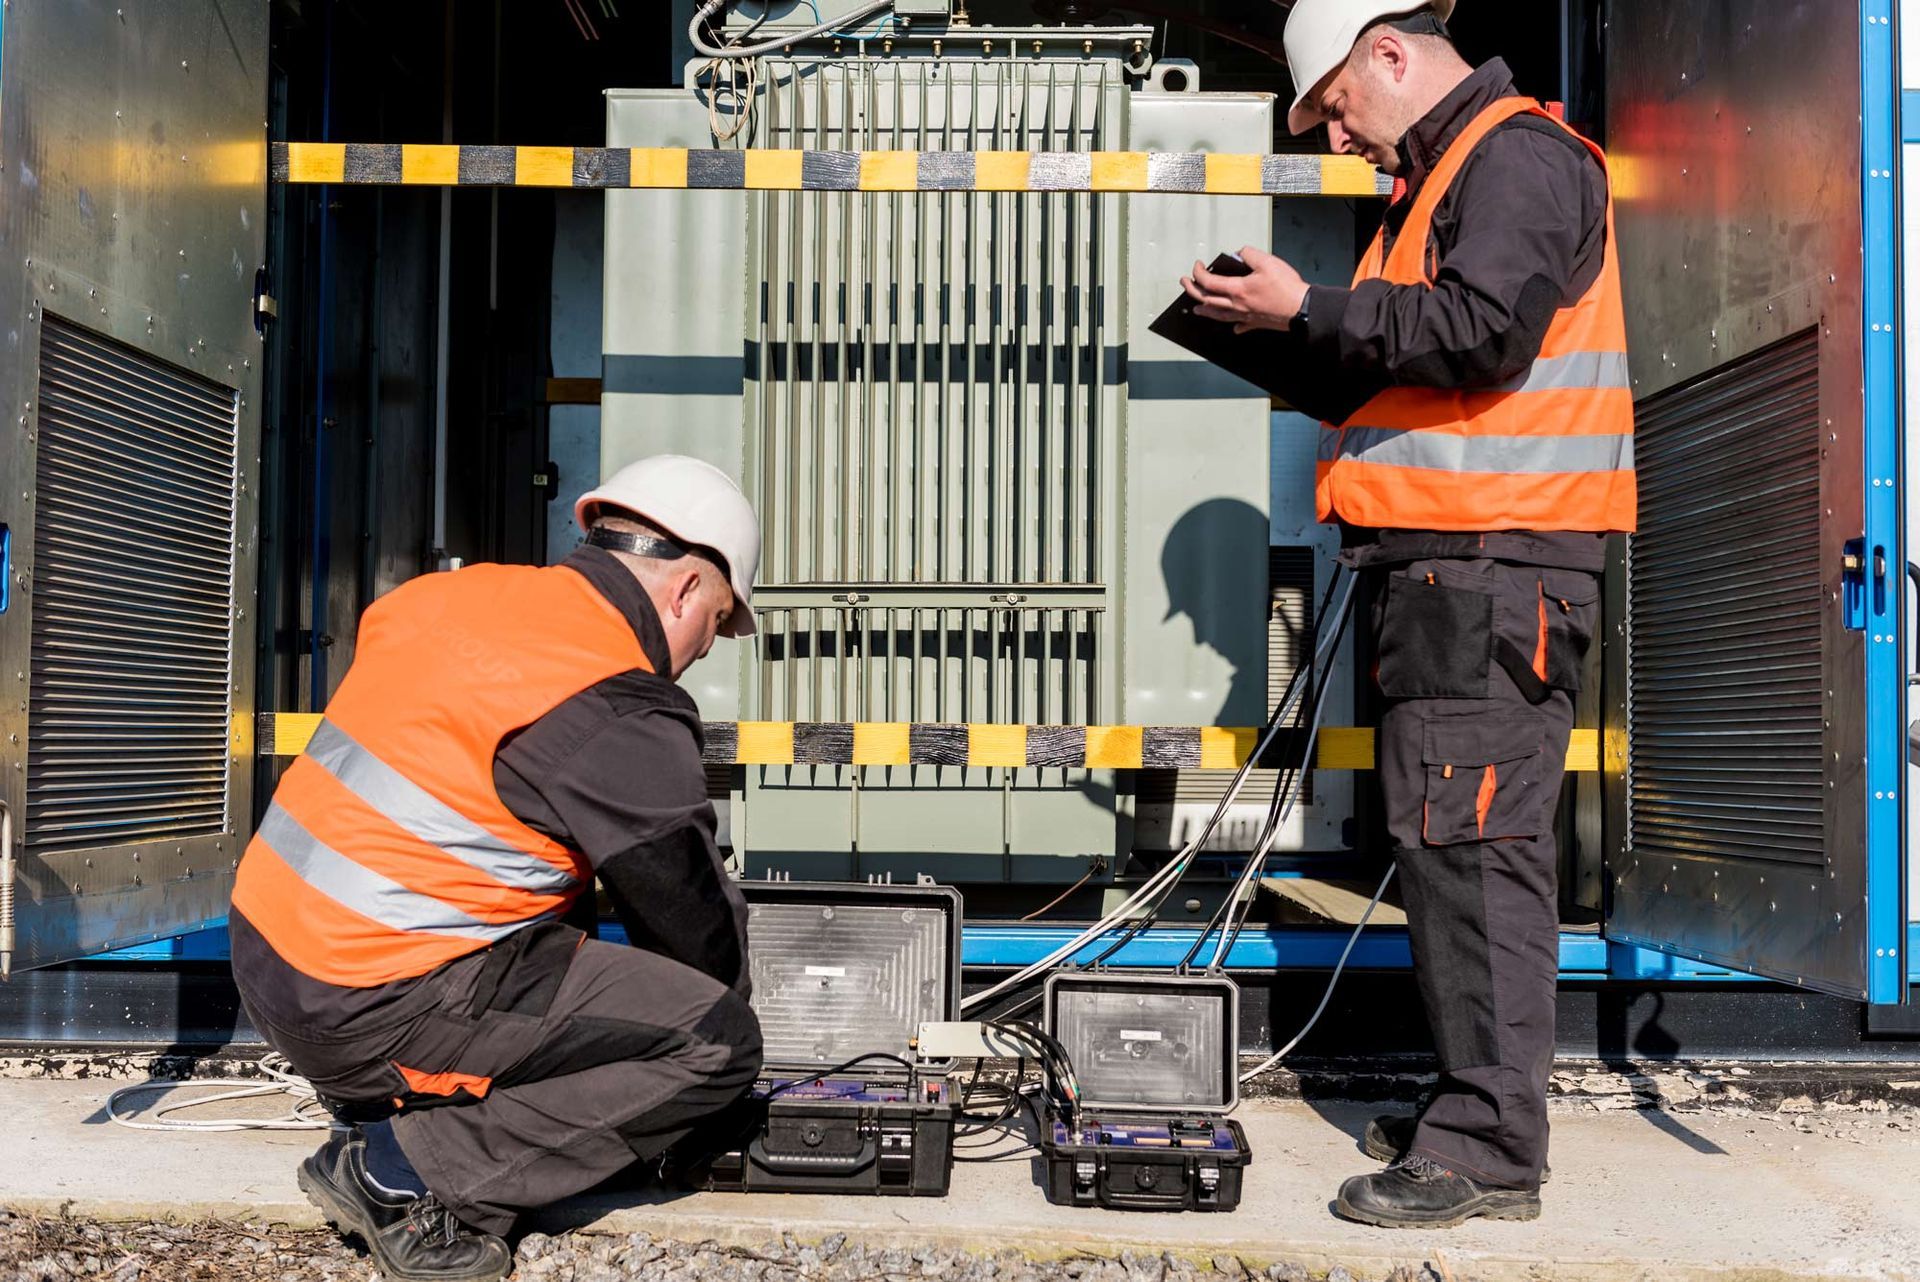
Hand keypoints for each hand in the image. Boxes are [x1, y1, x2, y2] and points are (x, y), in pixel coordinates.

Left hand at [1181, 245, 1309, 333]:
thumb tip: (1240, 253)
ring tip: (1197, 308)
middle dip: (1192, 291)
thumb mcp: (1267, 262)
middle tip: (1186, 284)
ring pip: (1218, 315)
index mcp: (1237, 289)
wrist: (1302, 309)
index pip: (1208, 282)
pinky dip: (1234, 325)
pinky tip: (1233, 326)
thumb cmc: (1287, 289)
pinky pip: (1240, 325)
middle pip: (1207, 300)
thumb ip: (1249, 255)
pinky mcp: (1256, 323)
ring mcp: (1245, 316)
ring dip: (1205, 310)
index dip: (1198, 273)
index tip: (1197, 266)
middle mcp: (1237, 305)